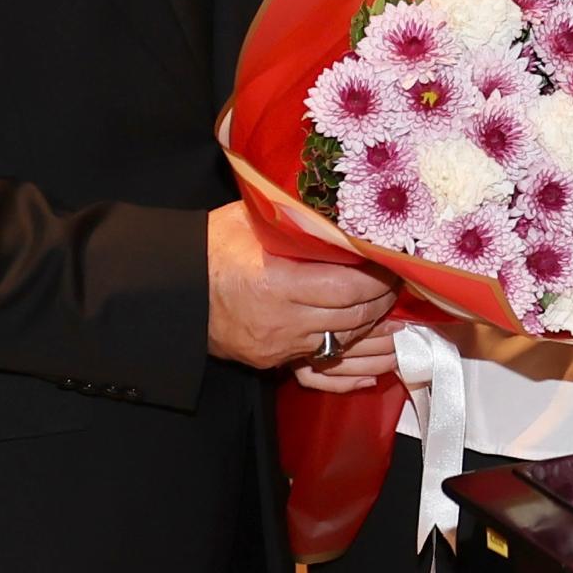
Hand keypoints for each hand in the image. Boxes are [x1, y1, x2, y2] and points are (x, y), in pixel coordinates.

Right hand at [210, 201, 398, 376]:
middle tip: (398, 284)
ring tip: (391, 311)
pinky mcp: (273, 361)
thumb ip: (295, 216)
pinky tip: (374, 358)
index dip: (377, 279)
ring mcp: (278, 346)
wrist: (173, 291)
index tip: (393, 263)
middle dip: (382, 302)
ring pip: (343, 342)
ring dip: (372, 328)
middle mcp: (281, 321)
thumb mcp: (250, 220)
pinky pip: (324, 367)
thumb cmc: (212, 249)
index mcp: (277, 283)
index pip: (346, 287)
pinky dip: (352, 360)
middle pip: (351, 318)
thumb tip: (337, 205)